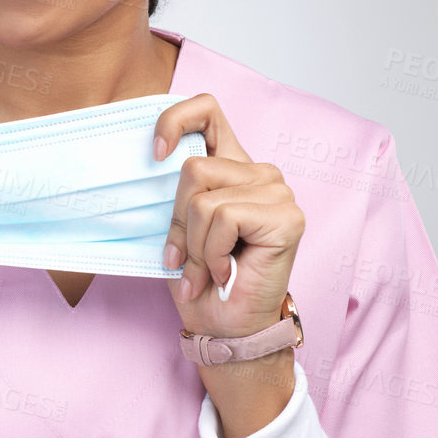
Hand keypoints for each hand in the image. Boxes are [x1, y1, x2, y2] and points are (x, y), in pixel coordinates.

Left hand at [152, 93, 305, 339]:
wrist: (224, 326)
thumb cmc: (200, 279)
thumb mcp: (176, 227)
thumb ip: (174, 191)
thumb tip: (150, 160)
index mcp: (231, 165)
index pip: (207, 110)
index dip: (176, 120)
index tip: (156, 153)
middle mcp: (258, 171)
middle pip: (192, 167)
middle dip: (177, 221)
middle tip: (184, 258)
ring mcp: (277, 191)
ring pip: (203, 198)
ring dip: (194, 245)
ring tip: (207, 270)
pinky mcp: (287, 216)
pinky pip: (223, 218)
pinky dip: (212, 253)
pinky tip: (226, 272)